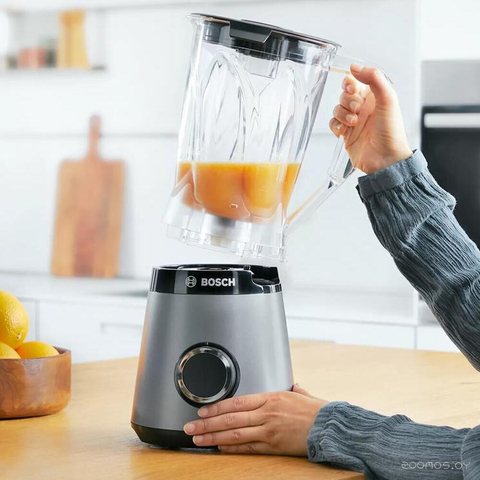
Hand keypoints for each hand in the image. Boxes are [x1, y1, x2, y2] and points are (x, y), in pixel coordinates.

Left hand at [183, 385, 327, 455]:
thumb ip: (293, 390)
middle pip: (230, 418)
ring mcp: (268, 429)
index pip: (236, 401)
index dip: (216, 406)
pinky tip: (219, 449)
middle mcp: (266, 412)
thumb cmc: (317, 411)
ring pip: (234, 434)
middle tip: (190, 426)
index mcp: (270, 396)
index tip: (201, 410)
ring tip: (198, 439)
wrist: (330, 427)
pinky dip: (232, 448)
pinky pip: (248, 448)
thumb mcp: (301, 394)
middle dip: (207, 423)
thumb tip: (293, 385)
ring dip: (214, 437)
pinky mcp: (273, 445)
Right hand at [329, 64, 412, 173]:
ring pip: (337, 109)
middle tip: (357, 109)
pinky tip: (344, 131)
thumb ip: (374, 78)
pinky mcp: (346, 134)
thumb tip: (356, 66)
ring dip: (343, 115)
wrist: (385, 159)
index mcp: (374, 96)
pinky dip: (336, 126)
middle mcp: (363, 107)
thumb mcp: (388, 99)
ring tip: (354, 123)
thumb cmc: (391, 132)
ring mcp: (354, 121)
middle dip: (347, 101)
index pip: (356, 80)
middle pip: (344, 95)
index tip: (351, 87)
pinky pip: (333, 124)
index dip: (350, 82)